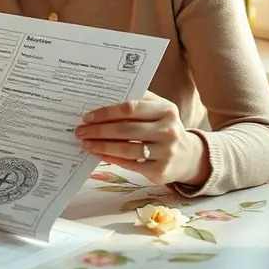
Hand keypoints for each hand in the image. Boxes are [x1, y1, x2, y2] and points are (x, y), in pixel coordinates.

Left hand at [75, 91, 210, 185]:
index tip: (87, 116)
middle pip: (125, 129)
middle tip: (80, 131)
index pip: (130, 108)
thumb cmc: (164, 128)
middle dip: (98, 130)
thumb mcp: (158, 110)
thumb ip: (137, 101)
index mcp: (166, 110)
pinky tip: (98, 154)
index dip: (106, 112)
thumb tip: (102, 97)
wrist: (188, 156)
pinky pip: (130, 164)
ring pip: (126, 148)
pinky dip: (111, 158)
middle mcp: (168, 130)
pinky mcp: (160, 171)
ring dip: (101, 146)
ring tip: (85, 143)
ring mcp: (166, 152)